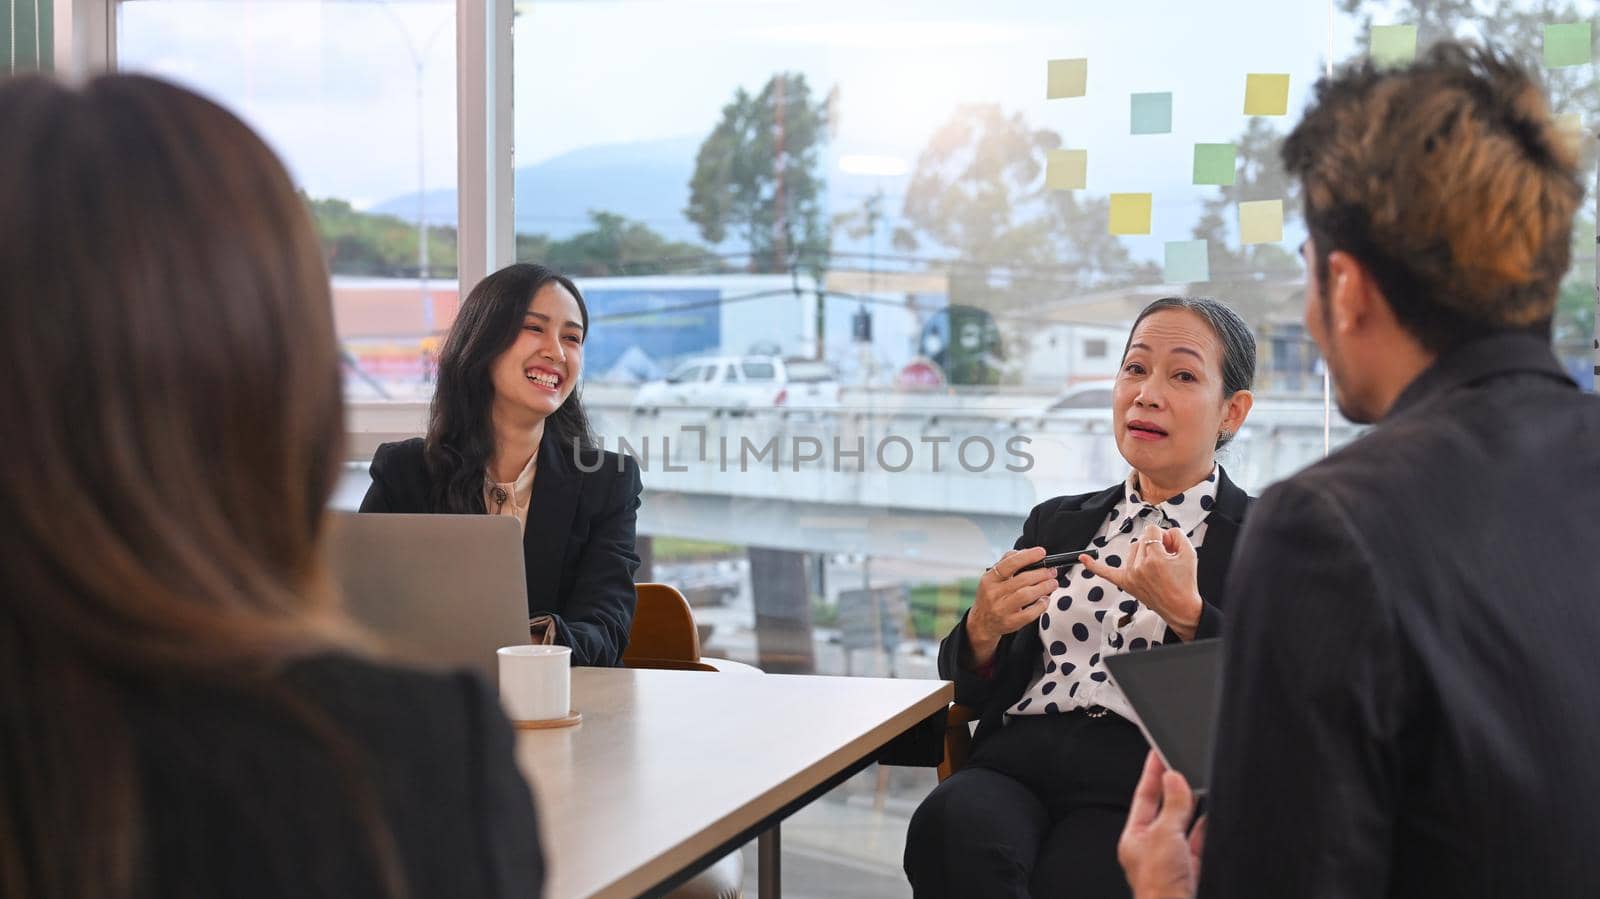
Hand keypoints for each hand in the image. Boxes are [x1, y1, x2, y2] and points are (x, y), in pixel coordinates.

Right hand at [965, 547, 1057, 667]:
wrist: (982, 623)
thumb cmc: (991, 596)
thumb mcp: (992, 578)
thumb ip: (1006, 563)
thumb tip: (1026, 552)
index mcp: (989, 579)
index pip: (1009, 564)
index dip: (1027, 557)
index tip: (1041, 552)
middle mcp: (993, 593)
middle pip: (1022, 580)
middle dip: (1041, 574)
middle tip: (1051, 571)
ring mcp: (1001, 609)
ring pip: (1026, 595)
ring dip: (1044, 587)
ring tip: (1052, 583)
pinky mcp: (1010, 622)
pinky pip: (1030, 613)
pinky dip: (1041, 605)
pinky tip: (1045, 599)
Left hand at [1081, 524, 1202, 639]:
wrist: (1181, 608)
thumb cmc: (1185, 583)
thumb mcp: (1190, 553)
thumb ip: (1177, 534)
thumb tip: (1163, 531)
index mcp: (1155, 559)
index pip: (1152, 530)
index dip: (1163, 536)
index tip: (1169, 546)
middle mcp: (1139, 567)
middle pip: (1141, 539)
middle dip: (1155, 544)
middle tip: (1167, 559)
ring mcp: (1130, 575)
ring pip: (1132, 549)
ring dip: (1143, 552)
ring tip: (1156, 566)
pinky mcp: (1125, 583)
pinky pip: (1106, 572)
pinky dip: (1094, 566)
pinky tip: (1083, 558)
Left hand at [1118, 751, 1202, 898]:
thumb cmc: (1159, 885)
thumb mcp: (1164, 835)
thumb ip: (1172, 805)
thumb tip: (1174, 778)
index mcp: (1135, 838)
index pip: (1143, 797)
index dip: (1151, 773)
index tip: (1158, 752)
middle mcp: (1152, 848)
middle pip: (1165, 809)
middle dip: (1175, 789)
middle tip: (1183, 765)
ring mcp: (1173, 859)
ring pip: (1185, 825)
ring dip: (1194, 808)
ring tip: (1201, 786)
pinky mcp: (1193, 868)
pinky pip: (1201, 841)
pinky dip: (1207, 828)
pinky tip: (1213, 816)